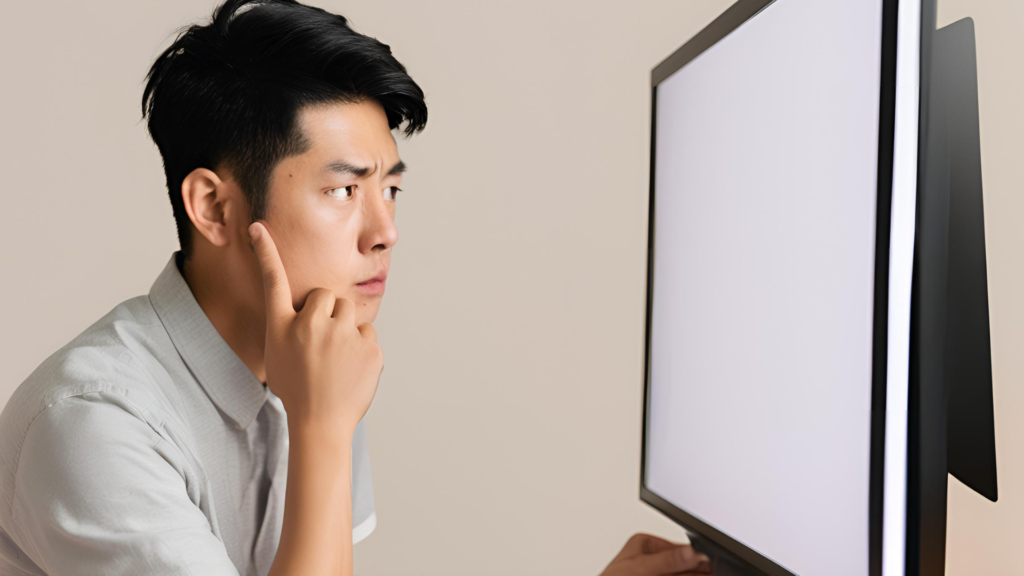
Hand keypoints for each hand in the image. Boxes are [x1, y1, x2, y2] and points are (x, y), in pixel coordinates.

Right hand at [249, 220, 383, 433]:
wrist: (320, 425)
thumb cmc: (297, 391)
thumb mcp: (278, 356)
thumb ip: (292, 328)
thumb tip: (311, 310)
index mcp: (282, 327)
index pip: (273, 282)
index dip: (265, 253)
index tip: (257, 227)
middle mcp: (309, 325)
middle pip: (327, 297)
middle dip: (327, 315)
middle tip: (321, 348)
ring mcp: (341, 335)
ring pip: (349, 314)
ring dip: (345, 331)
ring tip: (335, 362)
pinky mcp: (368, 347)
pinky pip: (367, 336)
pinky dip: (362, 351)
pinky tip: (350, 372)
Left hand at [599, 533, 712, 575]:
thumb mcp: (641, 567)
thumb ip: (667, 560)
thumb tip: (690, 552)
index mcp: (644, 544)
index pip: (675, 549)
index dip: (694, 557)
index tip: (708, 563)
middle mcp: (650, 559)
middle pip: (681, 564)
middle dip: (697, 569)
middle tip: (714, 571)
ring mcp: (652, 573)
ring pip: (681, 575)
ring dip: (695, 575)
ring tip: (711, 575)